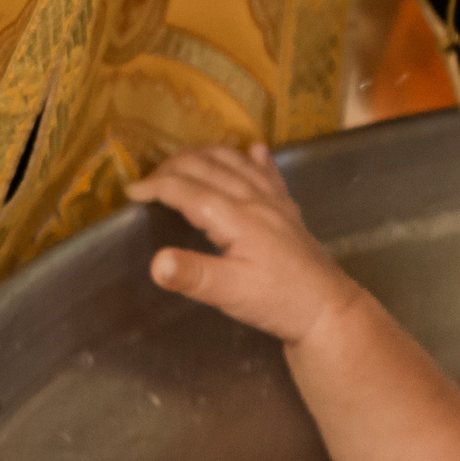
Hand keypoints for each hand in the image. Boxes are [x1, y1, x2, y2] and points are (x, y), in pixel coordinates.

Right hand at [127, 144, 359, 345]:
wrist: (329, 310)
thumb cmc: (279, 302)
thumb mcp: (231, 294)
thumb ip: (193, 276)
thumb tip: (155, 262)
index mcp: (237, 217)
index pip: (188, 190)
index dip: (155, 187)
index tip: (130, 191)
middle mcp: (256, 200)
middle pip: (209, 167)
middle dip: (174, 167)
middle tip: (148, 179)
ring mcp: (276, 203)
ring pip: (237, 164)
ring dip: (206, 155)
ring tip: (182, 160)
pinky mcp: (290, 211)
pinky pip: (269, 174)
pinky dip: (254, 159)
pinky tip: (253, 150)